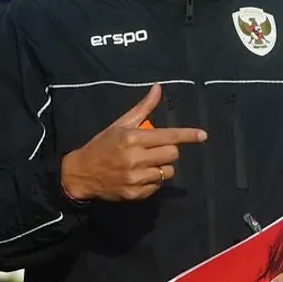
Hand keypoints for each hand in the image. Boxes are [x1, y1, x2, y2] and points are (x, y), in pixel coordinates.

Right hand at [59, 84, 206, 201]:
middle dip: (168, 150)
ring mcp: (135, 178)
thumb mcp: (120, 124)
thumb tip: (158, 88)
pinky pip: (158, 186)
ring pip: (168, 172)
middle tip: (155, 149)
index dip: (188, 135)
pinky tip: (139, 175)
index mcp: (132, 138)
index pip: (168, 136)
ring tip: (145, 163)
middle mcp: (135, 158)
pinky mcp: (135, 194)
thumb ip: (143, 108)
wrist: (80, 174)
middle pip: (172, 154)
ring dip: (162, 166)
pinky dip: (153, 180)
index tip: (203, 135)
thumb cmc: (103, 145)